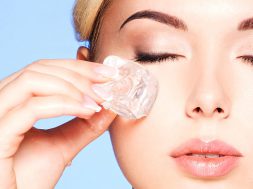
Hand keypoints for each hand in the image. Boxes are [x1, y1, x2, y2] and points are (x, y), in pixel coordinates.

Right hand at [0, 59, 116, 188]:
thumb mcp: (63, 145)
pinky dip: (64, 104)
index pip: (45, 69)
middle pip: (40, 68)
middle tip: (107, 84)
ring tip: (98, 102)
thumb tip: (110, 106)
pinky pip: (31, 107)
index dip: (78, 67)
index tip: (107, 74)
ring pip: (33, 79)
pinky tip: (88, 111)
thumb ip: (84, 125)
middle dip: (79, 74)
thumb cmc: (29, 179)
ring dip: (73, 87)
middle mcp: (0, 101)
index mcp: (14, 101)